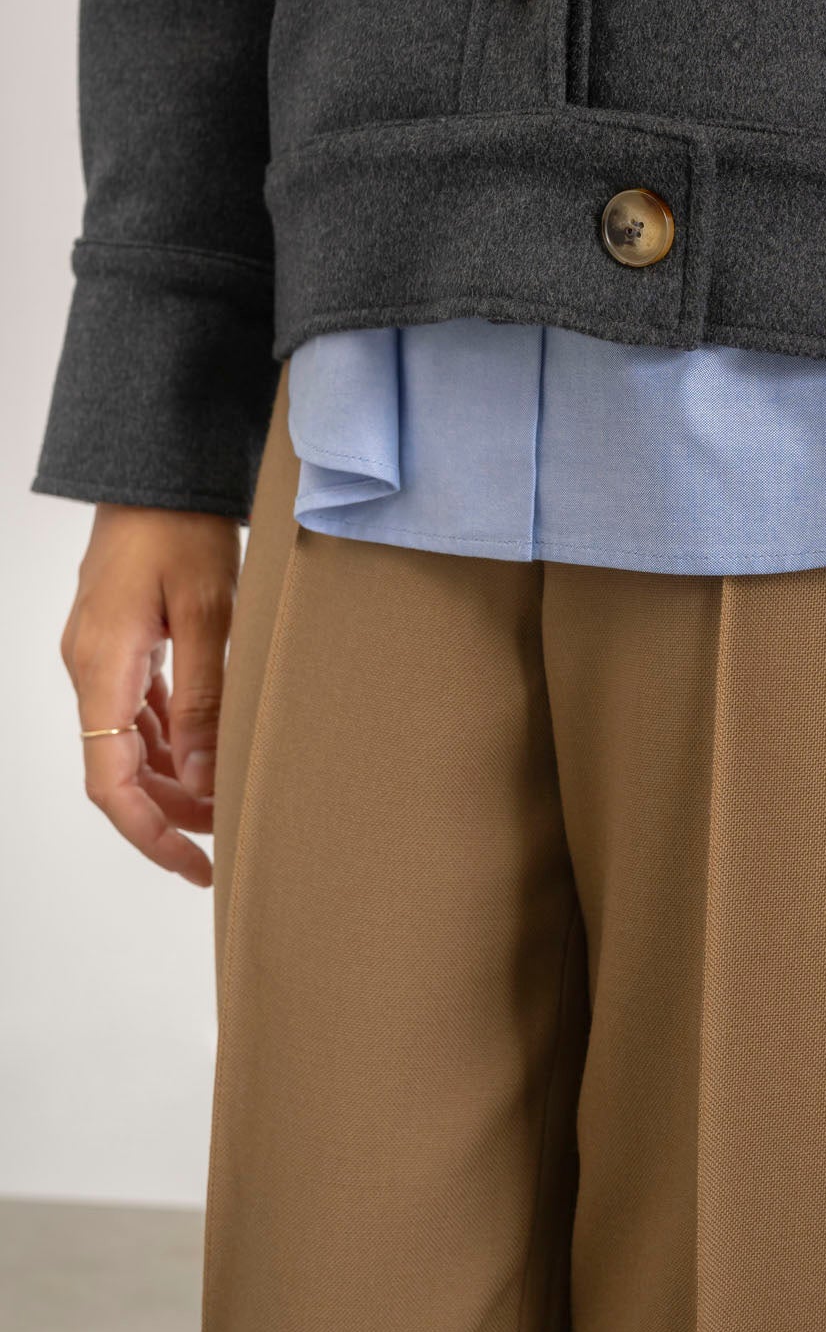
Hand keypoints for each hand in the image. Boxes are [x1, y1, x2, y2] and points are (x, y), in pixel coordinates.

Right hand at [59, 504, 242, 886]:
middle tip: (229, 837)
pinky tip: (208, 748)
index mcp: (101, 668)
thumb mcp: (208, 613)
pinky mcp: (119, 638)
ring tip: (228, 799)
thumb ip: (204, 700)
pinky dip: (170, 737)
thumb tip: (204, 780)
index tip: (196, 864)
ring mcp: (101, 653)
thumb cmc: (182, 528)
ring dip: (174, 777)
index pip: (110, 783)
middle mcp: (89, 668)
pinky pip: (138, 707)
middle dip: (171, 813)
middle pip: (119, 770)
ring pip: (129, 741)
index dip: (150, 834)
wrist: (157, 467)